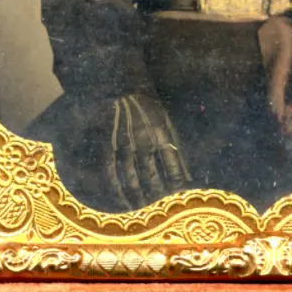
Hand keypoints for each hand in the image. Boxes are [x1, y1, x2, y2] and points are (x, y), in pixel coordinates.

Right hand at [106, 93, 190, 208]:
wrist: (121, 84)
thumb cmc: (147, 102)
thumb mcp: (165, 118)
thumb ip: (174, 142)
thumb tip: (186, 168)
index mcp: (160, 133)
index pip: (171, 165)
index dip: (175, 181)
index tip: (177, 192)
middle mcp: (143, 141)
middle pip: (151, 176)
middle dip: (155, 193)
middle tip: (158, 206)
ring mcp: (123, 144)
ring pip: (131, 178)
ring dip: (136, 195)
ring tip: (141, 207)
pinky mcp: (106, 144)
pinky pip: (110, 172)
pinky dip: (116, 189)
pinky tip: (121, 201)